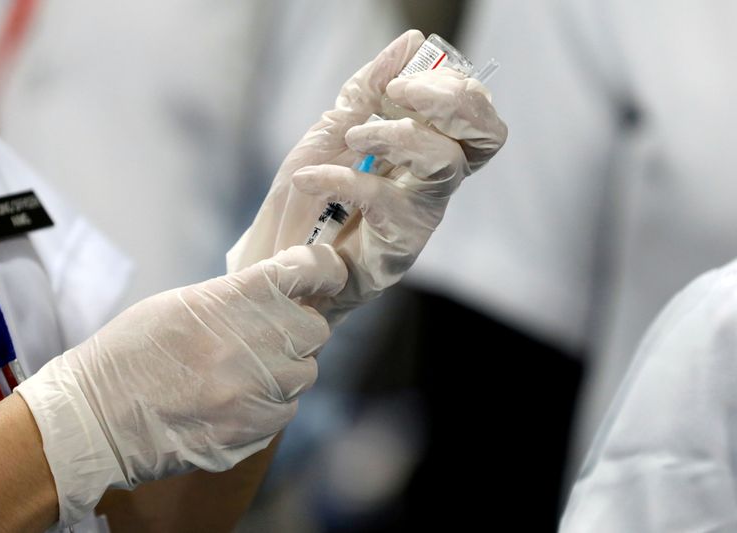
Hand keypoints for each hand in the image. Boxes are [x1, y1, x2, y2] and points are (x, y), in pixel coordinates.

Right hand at [15, 244, 346, 526]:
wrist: (96, 418)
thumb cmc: (131, 352)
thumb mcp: (183, 303)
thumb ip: (239, 297)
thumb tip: (282, 295)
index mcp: (236, 298)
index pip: (310, 270)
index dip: (324, 269)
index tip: (326, 273)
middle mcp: (258, 342)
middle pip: (316, 329)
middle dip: (298, 329)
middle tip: (268, 334)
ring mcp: (260, 390)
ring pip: (305, 372)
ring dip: (285, 369)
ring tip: (244, 372)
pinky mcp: (256, 429)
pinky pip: (286, 410)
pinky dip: (270, 404)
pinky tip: (235, 402)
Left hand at [227, 30, 506, 324]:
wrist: (285, 257)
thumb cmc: (314, 196)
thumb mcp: (334, 130)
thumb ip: (369, 89)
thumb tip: (413, 42)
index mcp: (428, 147)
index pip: (474, 110)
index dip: (452, 86)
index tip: (401, 80)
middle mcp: (436, 178)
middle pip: (486, 135)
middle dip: (453, 102)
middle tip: (402, 93)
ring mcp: (423, 211)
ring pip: (445, 162)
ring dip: (399, 134)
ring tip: (354, 134)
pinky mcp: (401, 243)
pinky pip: (383, 199)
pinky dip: (341, 179)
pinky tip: (310, 179)